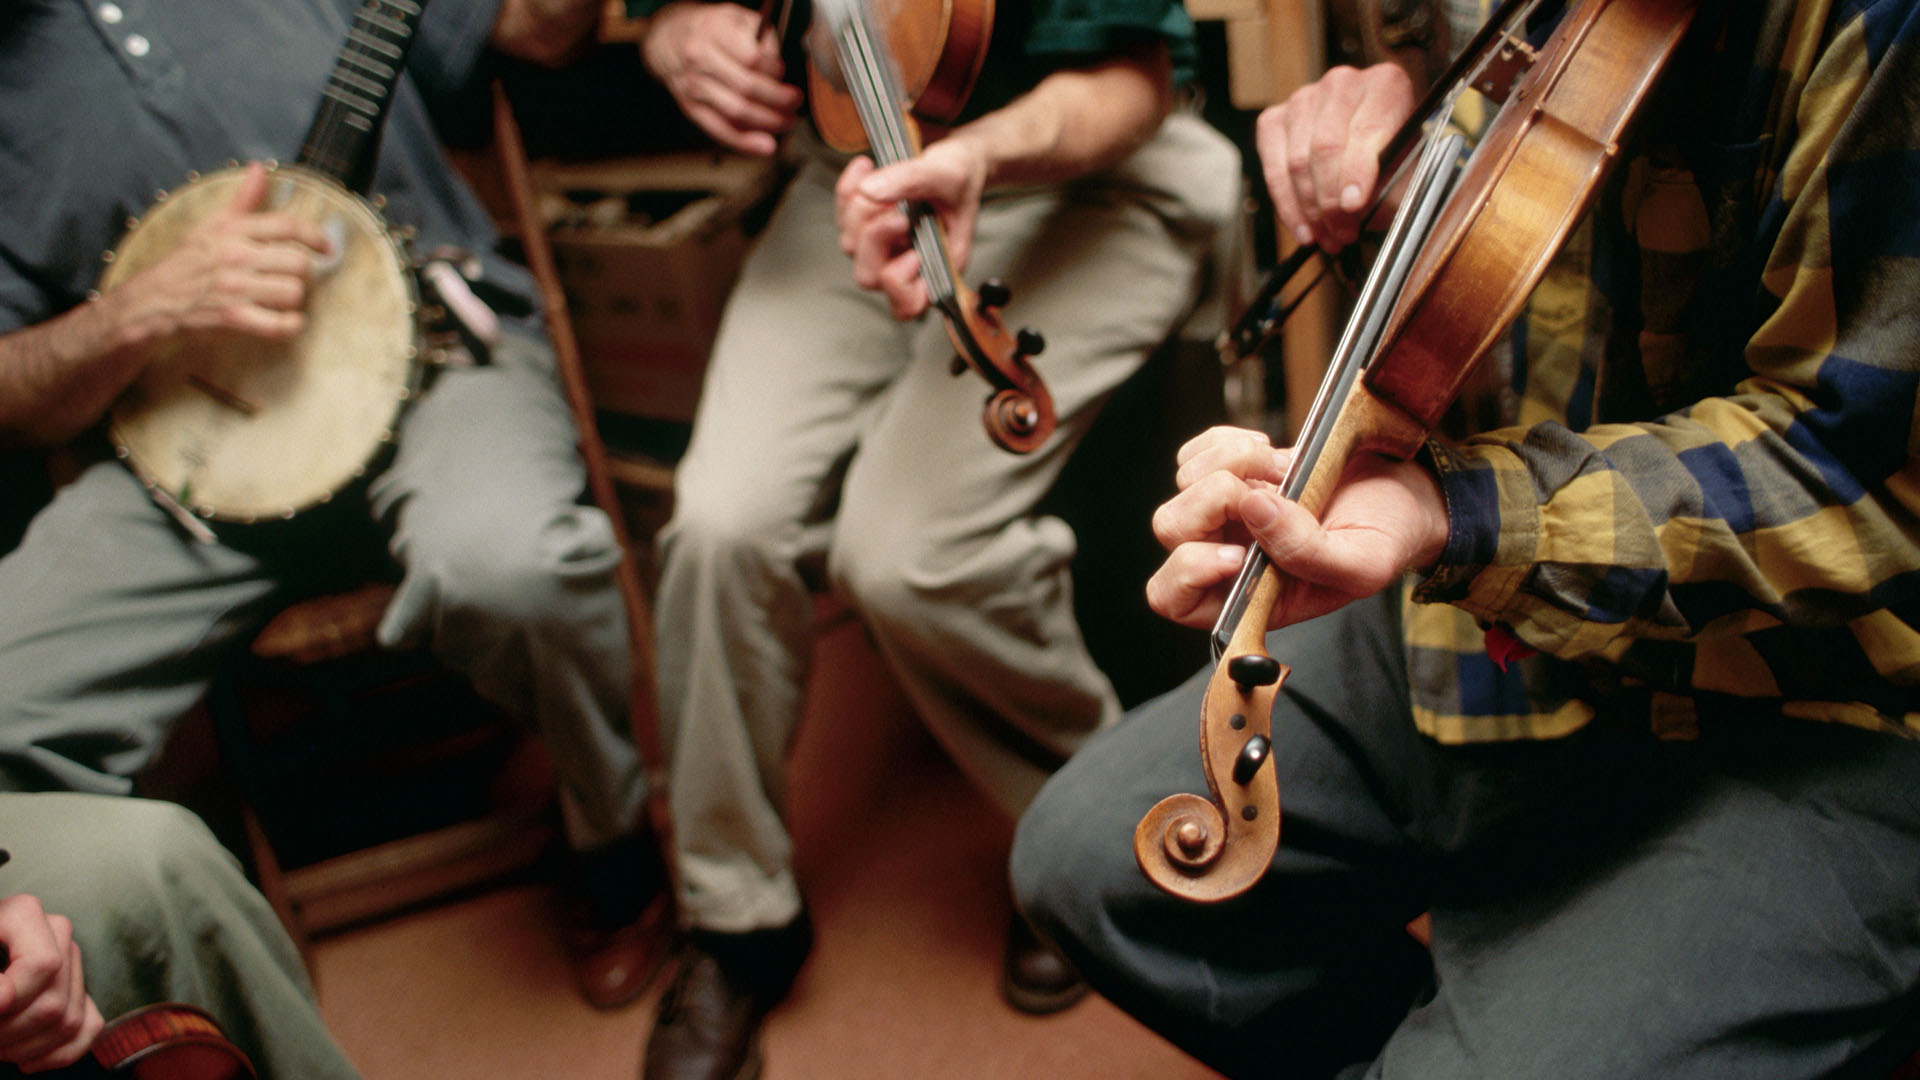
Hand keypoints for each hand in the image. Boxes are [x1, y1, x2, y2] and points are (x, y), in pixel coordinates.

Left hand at [0, 894, 104, 1072]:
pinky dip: (59, 1055)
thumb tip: (4, 1000)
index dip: (13, 996)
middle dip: (9, 1033)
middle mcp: (56, 934)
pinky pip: (89, 1028)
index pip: (44, 964)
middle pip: (53, 1004)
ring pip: (70, 1022)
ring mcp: (72, 961)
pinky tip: (25, 1061)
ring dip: (25, 1049)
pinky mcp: (79, 989)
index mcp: (23, 914)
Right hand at [100, 162, 330, 357]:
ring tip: (281, 297)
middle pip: (298, 262)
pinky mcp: (232, 317)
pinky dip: (290, 326)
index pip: (287, 226)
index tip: (326, 248)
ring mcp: (235, 288)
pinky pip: (277, 324)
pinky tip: (290, 321)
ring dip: (293, 299)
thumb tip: (260, 168)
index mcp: (233, 231)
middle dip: (301, 273)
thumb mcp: (213, 224)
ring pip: (293, 291)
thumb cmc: (188, 262)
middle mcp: (236, 256)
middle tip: (291, 276)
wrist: (153, 298)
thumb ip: (244, 199)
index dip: (315, 236)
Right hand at [640, 1, 801, 155]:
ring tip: (787, 121)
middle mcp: (699, 59)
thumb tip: (777, 69)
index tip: (784, 74)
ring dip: (768, 122)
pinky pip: (720, 130)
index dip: (775, 70)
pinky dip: (745, 143)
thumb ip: (762, 36)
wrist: (668, 39)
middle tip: (794, 103)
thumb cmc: (709, 29)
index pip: (752, 58)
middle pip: (746, 88)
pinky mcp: (690, 108)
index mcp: (713, 31)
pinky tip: (765, 147)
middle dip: (778, 100)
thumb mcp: (736, 16)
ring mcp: (693, 86)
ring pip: (736, 112)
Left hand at [833, 138, 987, 319]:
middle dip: (875, 238)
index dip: (898, 278)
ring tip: (887, 180)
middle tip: (896, 210)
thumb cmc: (962, 175)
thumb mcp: (948, 173)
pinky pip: (841, 217)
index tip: (910, 237)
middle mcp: (908, 265)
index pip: (907, 304)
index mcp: (939, 267)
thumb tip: (868, 190)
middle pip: (869, 276)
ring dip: (862, 210)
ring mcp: (884, 248)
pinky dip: (847, 190)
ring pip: (851, 246)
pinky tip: (865, 167)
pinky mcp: (866, 227)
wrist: (957, 160)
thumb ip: (912, 180)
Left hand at [1145, 426, 1448, 630]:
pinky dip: (1229, 443)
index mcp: (1247, 595)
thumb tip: (1254, 511)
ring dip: (1234, 465)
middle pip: (1170, 527)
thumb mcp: (1363, 563)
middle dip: (1214, 502)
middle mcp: (1226, 553)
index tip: (1239, 553)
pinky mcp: (1227, 468)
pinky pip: (1195, 450)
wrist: (1404, 495)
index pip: (1172, 596)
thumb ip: (1309, 553)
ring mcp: (1223, 510)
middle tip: (1270, 494)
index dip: (1190, 570)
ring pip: (1184, 480)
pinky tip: (1269, 452)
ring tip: (1285, 473)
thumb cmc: (1385, 538)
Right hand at [1256, 63, 1415, 252]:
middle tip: (1343, 234)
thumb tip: (1352, 207)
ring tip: (1329, 237)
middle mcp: (1342, 83)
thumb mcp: (1407, 174)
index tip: (1354, 206)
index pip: (1365, 129)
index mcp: (1386, 84)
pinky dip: (1287, 205)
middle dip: (1331, 199)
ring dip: (1311, 209)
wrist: (1375, 151)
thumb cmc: (1396, 162)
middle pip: (1325, 146)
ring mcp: (1303, 99)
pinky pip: (1273, 169)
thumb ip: (1388, 187)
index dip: (1357, 171)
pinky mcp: (1274, 120)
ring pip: (1297, 161)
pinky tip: (1304, 229)